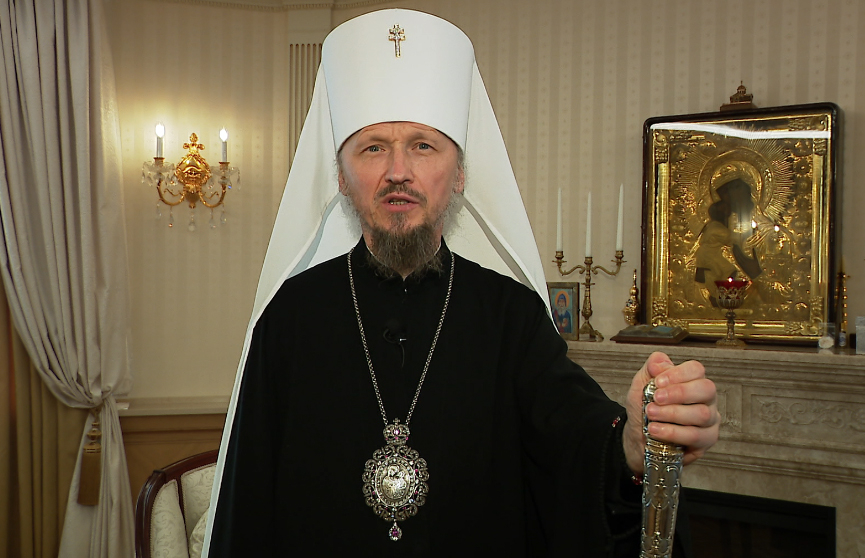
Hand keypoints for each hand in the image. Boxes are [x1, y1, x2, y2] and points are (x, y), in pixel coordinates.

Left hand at [622, 351, 719, 473]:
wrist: (639, 437)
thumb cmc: (645, 408)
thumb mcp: (641, 386)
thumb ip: (650, 370)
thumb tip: (658, 362)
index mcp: (693, 380)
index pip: (696, 369)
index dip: (678, 374)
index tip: (658, 382)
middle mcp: (706, 398)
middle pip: (706, 389)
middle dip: (679, 393)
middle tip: (656, 398)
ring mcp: (710, 419)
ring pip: (702, 414)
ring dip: (672, 413)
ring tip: (651, 415)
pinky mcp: (707, 440)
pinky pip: (696, 436)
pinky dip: (673, 432)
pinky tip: (656, 430)